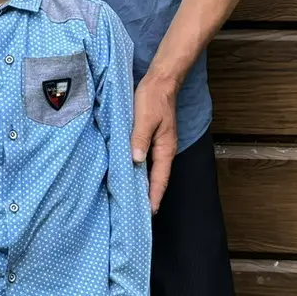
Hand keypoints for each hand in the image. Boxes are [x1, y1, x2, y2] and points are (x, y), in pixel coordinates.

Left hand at [132, 72, 177, 211]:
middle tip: (138, 213)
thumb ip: (139, 139)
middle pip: (157, 178)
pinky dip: (140, 170)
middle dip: (150, 195)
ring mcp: (159, 145)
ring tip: (133, 199)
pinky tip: (131, 174)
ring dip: (144, 184)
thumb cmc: (153, 98)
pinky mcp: (152, 138)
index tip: (149, 213)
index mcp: (165, 148)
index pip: (160, 179)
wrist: (161, 81)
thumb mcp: (144, 118)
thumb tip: (135, 160)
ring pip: (151, 170)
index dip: (154, 196)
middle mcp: (164, 150)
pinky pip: (147, 160)